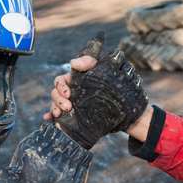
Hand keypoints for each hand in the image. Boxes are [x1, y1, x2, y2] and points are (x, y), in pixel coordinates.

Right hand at [49, 32, 148, 148]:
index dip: (61, 85)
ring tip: (60, 115)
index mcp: (81, 79)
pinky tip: (49, 119)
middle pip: (57, 91)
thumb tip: (73, 62)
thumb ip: (94, 63)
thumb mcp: (112, 71)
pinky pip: (60, 116)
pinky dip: (51, 117)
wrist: (133, 113)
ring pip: (57, 103)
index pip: (63, 79)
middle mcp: (76, 91)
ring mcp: (76, 105)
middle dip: (58, 98)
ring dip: (54, 107)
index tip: (69, 93)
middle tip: (68, 107)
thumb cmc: (124, 88)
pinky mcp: (78, 117)